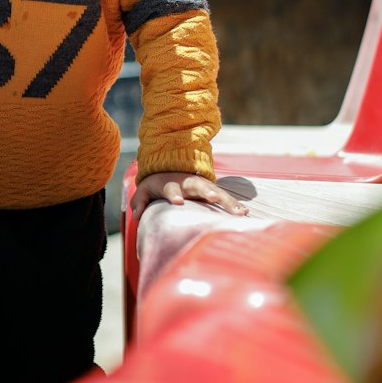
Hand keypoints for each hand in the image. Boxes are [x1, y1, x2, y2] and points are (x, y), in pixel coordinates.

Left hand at [130, 171, 249, 219]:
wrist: (172, 168)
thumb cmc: (156, 184)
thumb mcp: (144, 190)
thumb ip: (139, 201)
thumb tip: (136, 214)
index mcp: (170, 183)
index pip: (171, 188)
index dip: (174, 194)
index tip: (178, 202)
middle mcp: (189, 183)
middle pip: (198, 187)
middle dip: (207, 192)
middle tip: (215, 199)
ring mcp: (202, 186)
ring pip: (216, 192)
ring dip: (228, 201)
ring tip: (239, 213)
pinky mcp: (212, 191)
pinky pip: (225, 197)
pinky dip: (235, 204)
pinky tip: (245, 212)